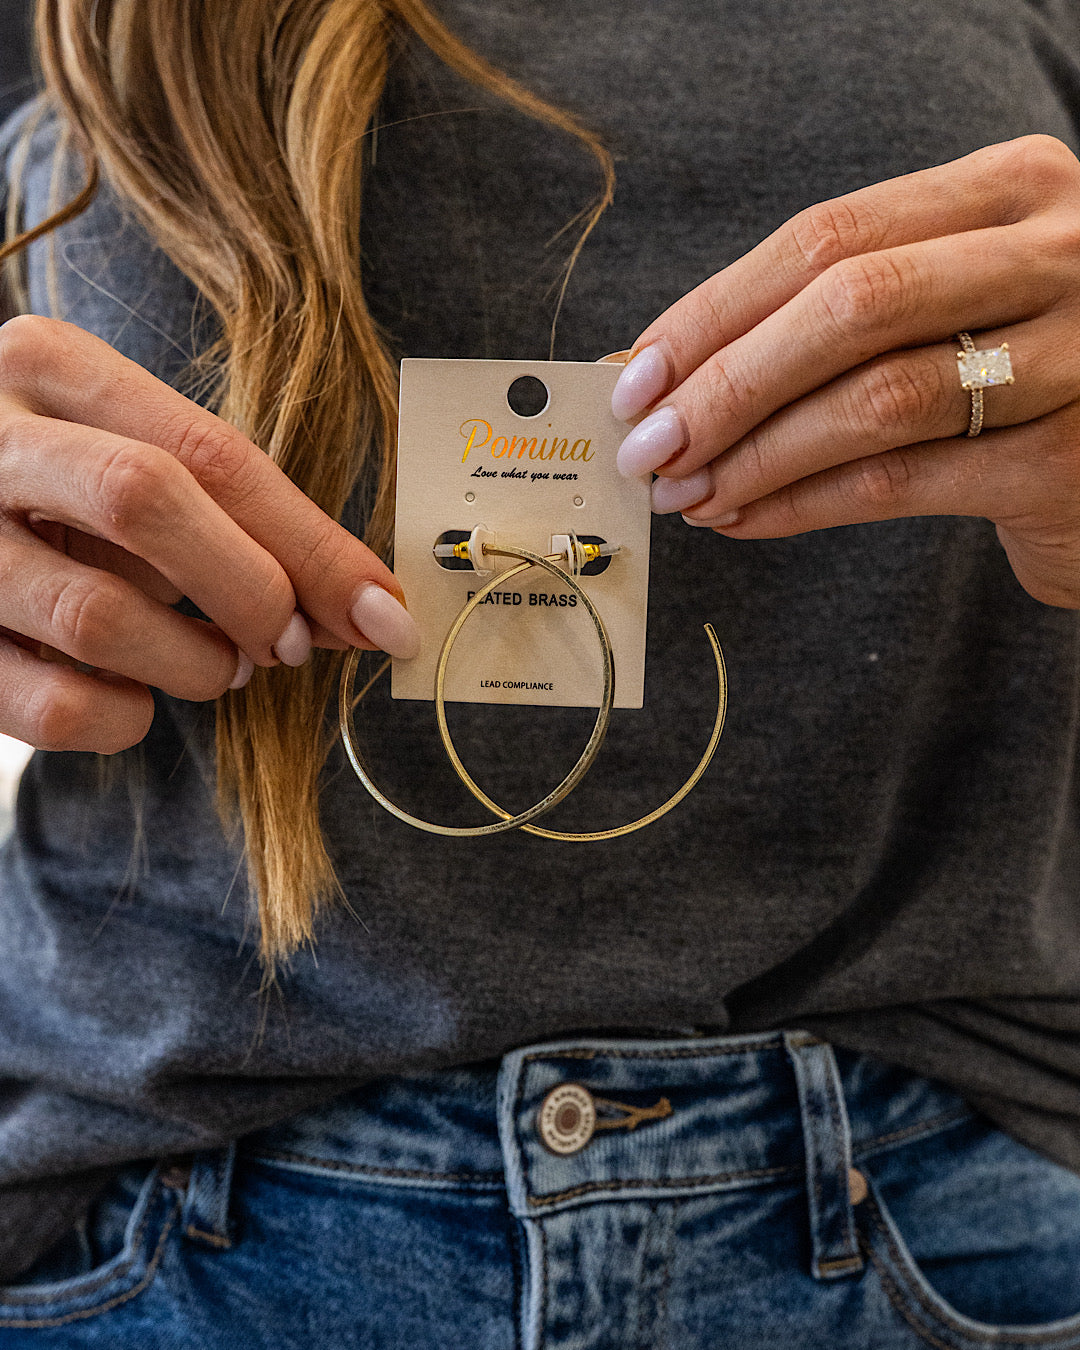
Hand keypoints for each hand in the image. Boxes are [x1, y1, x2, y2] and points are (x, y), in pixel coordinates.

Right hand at [0, 316, 418, 752]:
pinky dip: (123, 719)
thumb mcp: (137, 463)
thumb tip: (370, 609)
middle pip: (146, 498)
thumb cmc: (68, 499)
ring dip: (195, 664)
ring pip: (98, 615)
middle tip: (290, 643)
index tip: (384, 614)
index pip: (210, 453)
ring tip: (218, 668)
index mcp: (50, 369)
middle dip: (250, 588)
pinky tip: (133, 699)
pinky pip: (54, 706)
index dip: (312, 543)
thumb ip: (237, 515)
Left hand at [611, 134, 1079, 607]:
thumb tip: (670, 370)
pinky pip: (900, 482)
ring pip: (876, 399)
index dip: (716, 309)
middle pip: (849, 305)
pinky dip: (803, 504)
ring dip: (756, 454)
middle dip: (726, 382)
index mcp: (1005, 192)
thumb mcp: (945, 298)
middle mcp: (1051, 255)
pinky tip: (744, 519)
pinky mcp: (1063, 462)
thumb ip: (833, 313)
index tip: (636, 374)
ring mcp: (1072, 357)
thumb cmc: (1008, 368)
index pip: (828, 235)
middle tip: (649, 445)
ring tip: (687, 492)